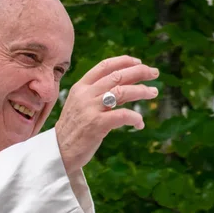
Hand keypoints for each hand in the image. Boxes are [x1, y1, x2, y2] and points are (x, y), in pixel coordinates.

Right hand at [55, 55, 158, 174]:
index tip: (138, 62)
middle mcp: (85, 94)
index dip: (124, 61)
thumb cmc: (74, 128)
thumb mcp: (81, 105)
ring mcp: (90, 109)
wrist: (59, 150)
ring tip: (153, 92)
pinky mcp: (96, 124)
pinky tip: (140, 124)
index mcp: (80, 87)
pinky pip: (123, 115)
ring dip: (142, 91)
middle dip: (139, 72)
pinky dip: (135, 117)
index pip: (104, 66)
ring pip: (122, 92)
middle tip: (154, 73)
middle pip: (117, 76)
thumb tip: (127, 87)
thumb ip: (99, 95)